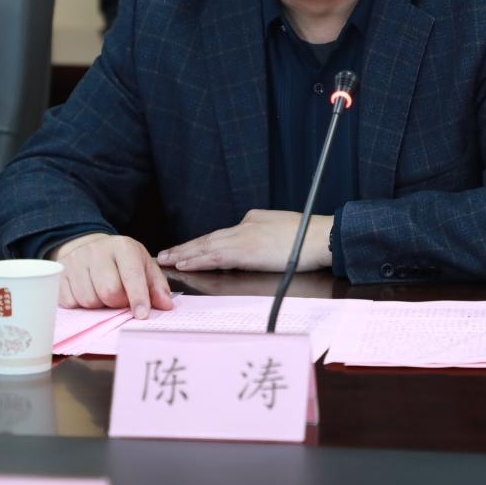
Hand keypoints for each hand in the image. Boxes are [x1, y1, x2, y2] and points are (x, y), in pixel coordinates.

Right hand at [51, 233, 172, 318]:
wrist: (91, 248)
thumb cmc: (123, 262)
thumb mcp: (144, 266)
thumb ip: (156, 286)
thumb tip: (166, 305)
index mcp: (123, 246)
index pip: (131, 275)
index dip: (137, 298)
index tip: (141, 315)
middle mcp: (97, 250)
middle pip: (109, 292)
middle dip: (117, 303)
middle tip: (119, 299)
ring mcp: (76, 260)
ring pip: (88, 300)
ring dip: (98, 305)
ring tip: (102, 294)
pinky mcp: (60, 273)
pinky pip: (70, 302)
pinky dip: (80, 305)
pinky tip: (87, 293)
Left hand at [157, 210, 332, 272]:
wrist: (321, 236)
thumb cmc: (308, 236)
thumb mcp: (281, 228)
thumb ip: (263, 233)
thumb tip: (253, 244)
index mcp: (252, 220)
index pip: (221, 235)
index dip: (201, 244)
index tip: (186, 250)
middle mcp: (244, 226)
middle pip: (208, 238)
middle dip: (185, 247)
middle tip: (164, 253)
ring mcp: (244, 238)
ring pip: (206, 246)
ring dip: (185, 254)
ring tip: (167, 259)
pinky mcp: (247, 251)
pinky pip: (215, 257)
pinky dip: (198, 260)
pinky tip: (185, 264)